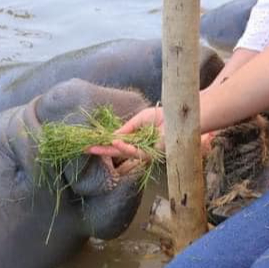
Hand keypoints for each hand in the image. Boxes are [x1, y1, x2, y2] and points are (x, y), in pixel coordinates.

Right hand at [85, 107, 216, 175]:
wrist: (182, 114)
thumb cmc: (166, 114)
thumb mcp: (141, 119)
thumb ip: (127, 129)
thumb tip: (112, 137)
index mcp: (140, 141)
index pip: (120, 144)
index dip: (105, 144)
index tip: (90, 143)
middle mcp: (143, 149)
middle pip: (119, 152)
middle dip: (103, 151)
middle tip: (86, 149)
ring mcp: (149, 152)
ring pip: (126, 153)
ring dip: (111, 150)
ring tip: (96, 147)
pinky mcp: (155, 153)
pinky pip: (137, 152)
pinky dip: (125, 148)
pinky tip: (115, 143)